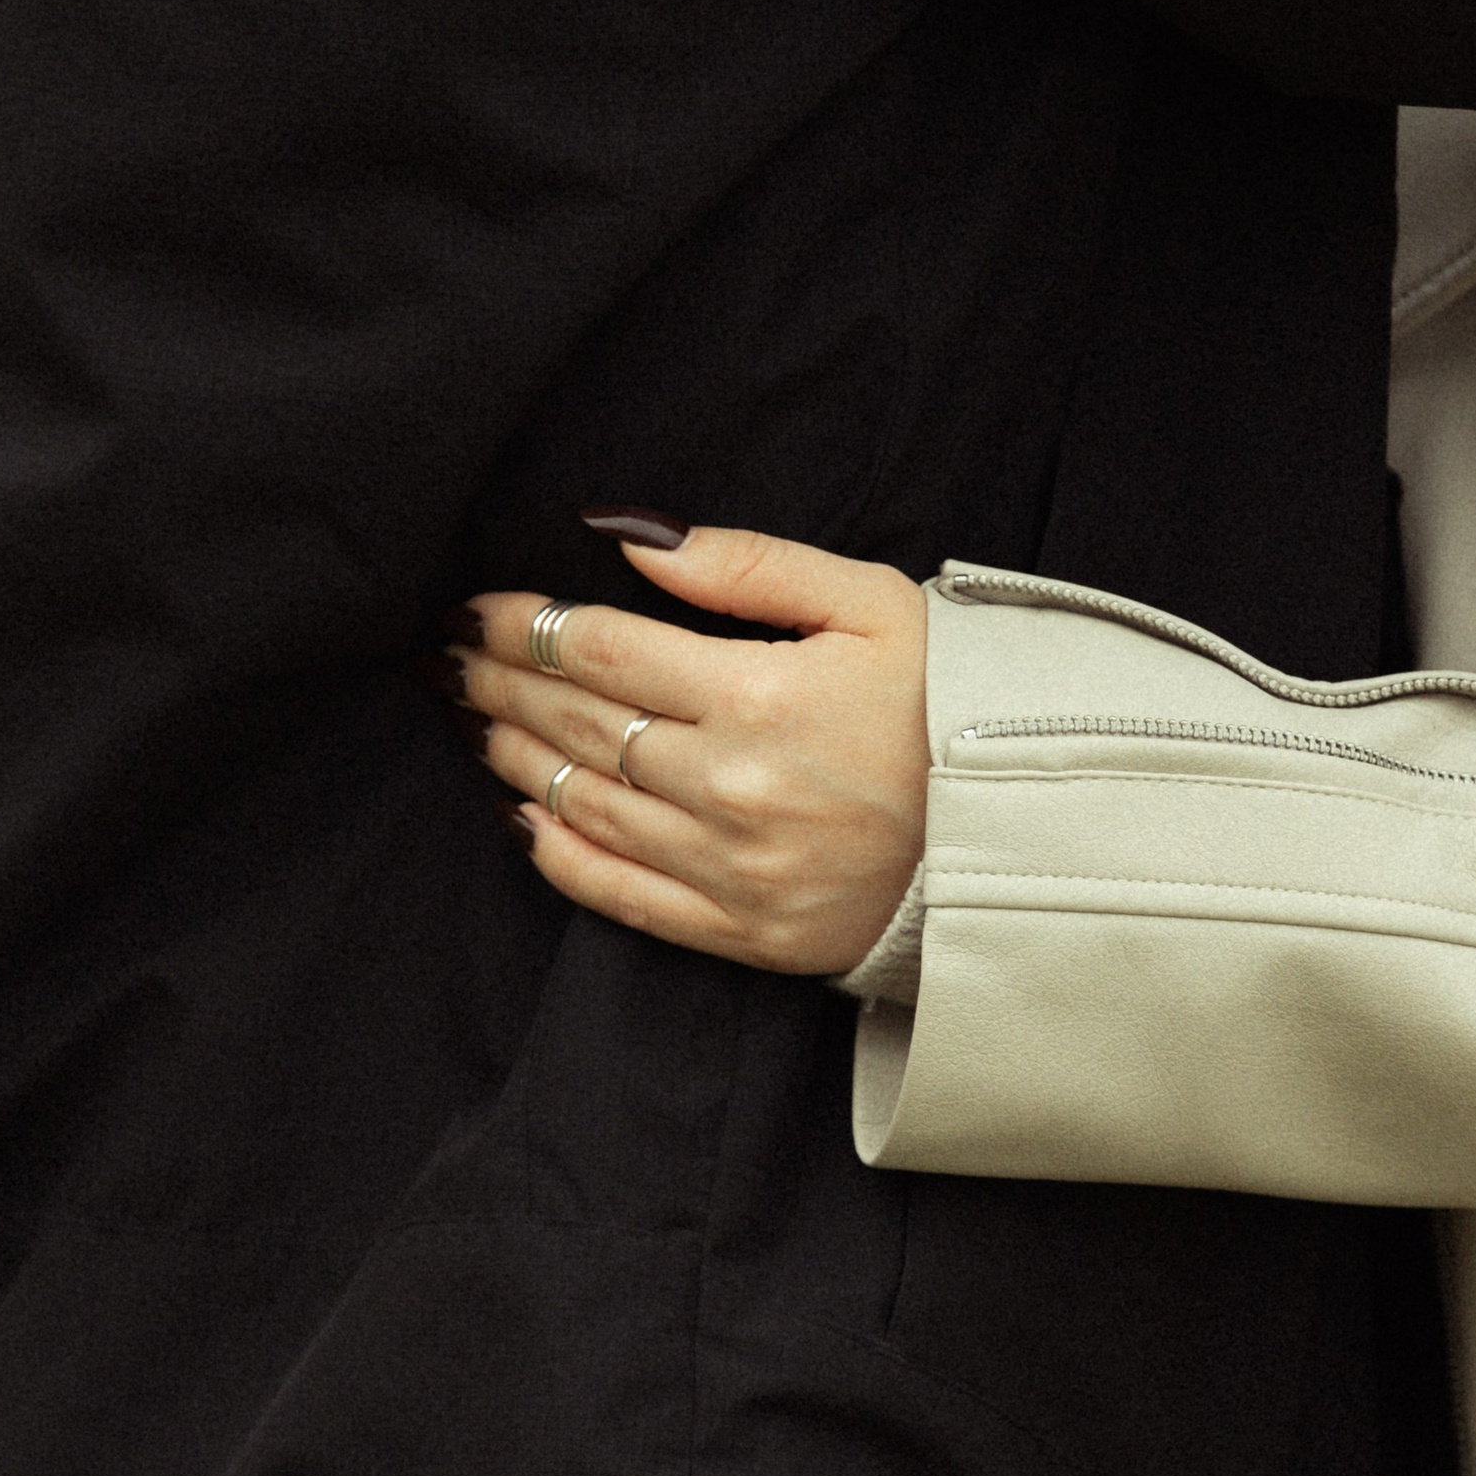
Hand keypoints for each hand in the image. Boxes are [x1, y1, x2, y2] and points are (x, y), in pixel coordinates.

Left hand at [450, 525, 928, 974]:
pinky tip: (523, 819)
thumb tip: (629, 543)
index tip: (479, 608)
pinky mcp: (744, 932)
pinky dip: (560, 856)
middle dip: (503, 683)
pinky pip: (623, 896)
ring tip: (479, 722)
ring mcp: (732, 867)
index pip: (601, 649)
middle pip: (579, 723)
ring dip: (517, 757)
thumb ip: (747, 566)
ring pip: (584, 804)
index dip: (524, 625)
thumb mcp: (871, 603)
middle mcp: (730, 785)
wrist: (1021, 840)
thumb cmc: (951, 706)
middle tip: (454, 659)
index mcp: (758, 693)